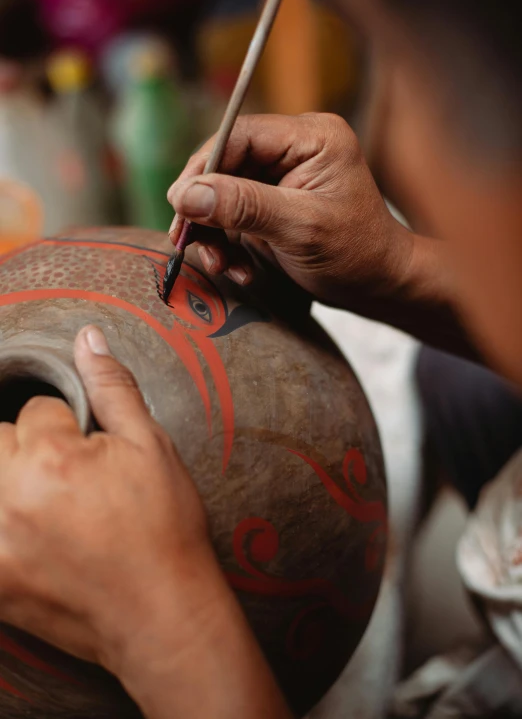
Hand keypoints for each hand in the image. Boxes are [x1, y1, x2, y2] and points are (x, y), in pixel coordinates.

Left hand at [0, 326, 291, 718]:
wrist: (164, 613)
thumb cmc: (164, 529)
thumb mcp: (151, 446)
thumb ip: (113, 387)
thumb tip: (88, 338)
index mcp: (52, 457)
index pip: (38, 408)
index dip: (68, 421)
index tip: (88, 446)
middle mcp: (11, 498)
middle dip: (28, 445)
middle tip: (67, 474)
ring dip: (12, 482)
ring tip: (53, 502)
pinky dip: (7, 527)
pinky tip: (38, 535)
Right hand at [167, 113, 413, 307]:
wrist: (379, 285)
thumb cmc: (357, 253)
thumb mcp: (301, 229)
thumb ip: (244, 207)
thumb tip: (185, 194)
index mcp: (311, 137)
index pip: (239, 135)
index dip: (203, 167)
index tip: (178, 203)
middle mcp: (294, 149)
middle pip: (224, 164)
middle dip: (204, 206)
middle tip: (186, 240)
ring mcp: (281, 177)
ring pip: (222, 192)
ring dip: (213, 232)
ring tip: (221, 264)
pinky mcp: (271, 204)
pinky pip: (232, 216)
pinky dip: (227, 244)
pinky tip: (239, 269)